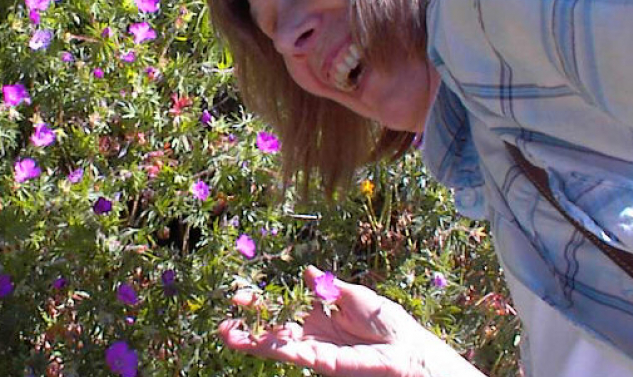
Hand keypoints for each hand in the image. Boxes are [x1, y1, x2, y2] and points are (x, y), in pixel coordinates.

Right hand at [218, 266, 484, 376]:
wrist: (407, 347)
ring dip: (251, 339)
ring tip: (225, 333)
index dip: (264, 300)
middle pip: (274, 324)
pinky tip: (253, 341)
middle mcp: (312, 331)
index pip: (284, 305)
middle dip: (251, 319)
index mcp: (319, 312)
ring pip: (276, 342)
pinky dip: (272, 347)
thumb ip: (326, 286)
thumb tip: (307, 270)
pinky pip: (292, 353)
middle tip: (227, 312)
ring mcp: (314, 347)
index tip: (241, 293)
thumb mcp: (354, 295)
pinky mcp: (321, 362)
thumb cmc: (387, 320)